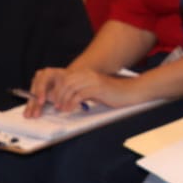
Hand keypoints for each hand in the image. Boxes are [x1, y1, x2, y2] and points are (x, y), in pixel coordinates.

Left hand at [25, 67, 141, 115]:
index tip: (51, 101)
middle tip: (53, 107)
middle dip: (55, 96)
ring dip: (62, 100)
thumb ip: (80, 92)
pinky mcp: (98, 88)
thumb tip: (64, 100)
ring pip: (69, 87)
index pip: (63, 79)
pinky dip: (72, 103)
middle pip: (63, 82)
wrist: (131, 92)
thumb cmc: (113, 94)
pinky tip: (70, 109)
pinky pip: (79, 94)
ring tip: (61, 109)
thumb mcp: (93, 91)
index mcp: (84, 74)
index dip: (54, 90)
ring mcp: (92, 80)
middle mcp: (87, 74)